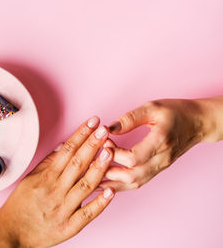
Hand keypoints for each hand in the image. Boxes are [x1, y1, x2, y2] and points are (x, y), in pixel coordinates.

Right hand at [0, 117, 114, 247]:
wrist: (10, 233)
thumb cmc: (19, 206)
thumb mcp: (29, 180)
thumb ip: (47, 163)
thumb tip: (63, 146)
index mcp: (46, 178)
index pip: (67, 151)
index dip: (81, 135)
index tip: (93, 122)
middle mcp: (55, 190)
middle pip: (77, 163)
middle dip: (92, 144)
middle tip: (105, 129)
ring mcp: (63, 209)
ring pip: (85, 185)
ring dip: (99, 168)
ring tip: (111, 152)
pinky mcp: (69, 227)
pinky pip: (87, 214)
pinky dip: (100, 203)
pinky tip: (112, 191)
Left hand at [99, 97, 222, 190]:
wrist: (198, 123)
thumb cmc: (175, 112)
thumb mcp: (152, 108)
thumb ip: (130, 118)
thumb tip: (108, 128)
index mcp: (160, 141)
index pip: (133, 158)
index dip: (114, 152)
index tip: (103, 141)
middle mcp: (161, 159)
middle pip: (131, 176)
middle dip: (108, 170)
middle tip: (93, 159)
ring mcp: (160, 166)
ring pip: (134, 183)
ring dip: (112, 181)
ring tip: (93, 175)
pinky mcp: (157, 169)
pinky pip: (137, 182)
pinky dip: (120, 184)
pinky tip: (106, 181)